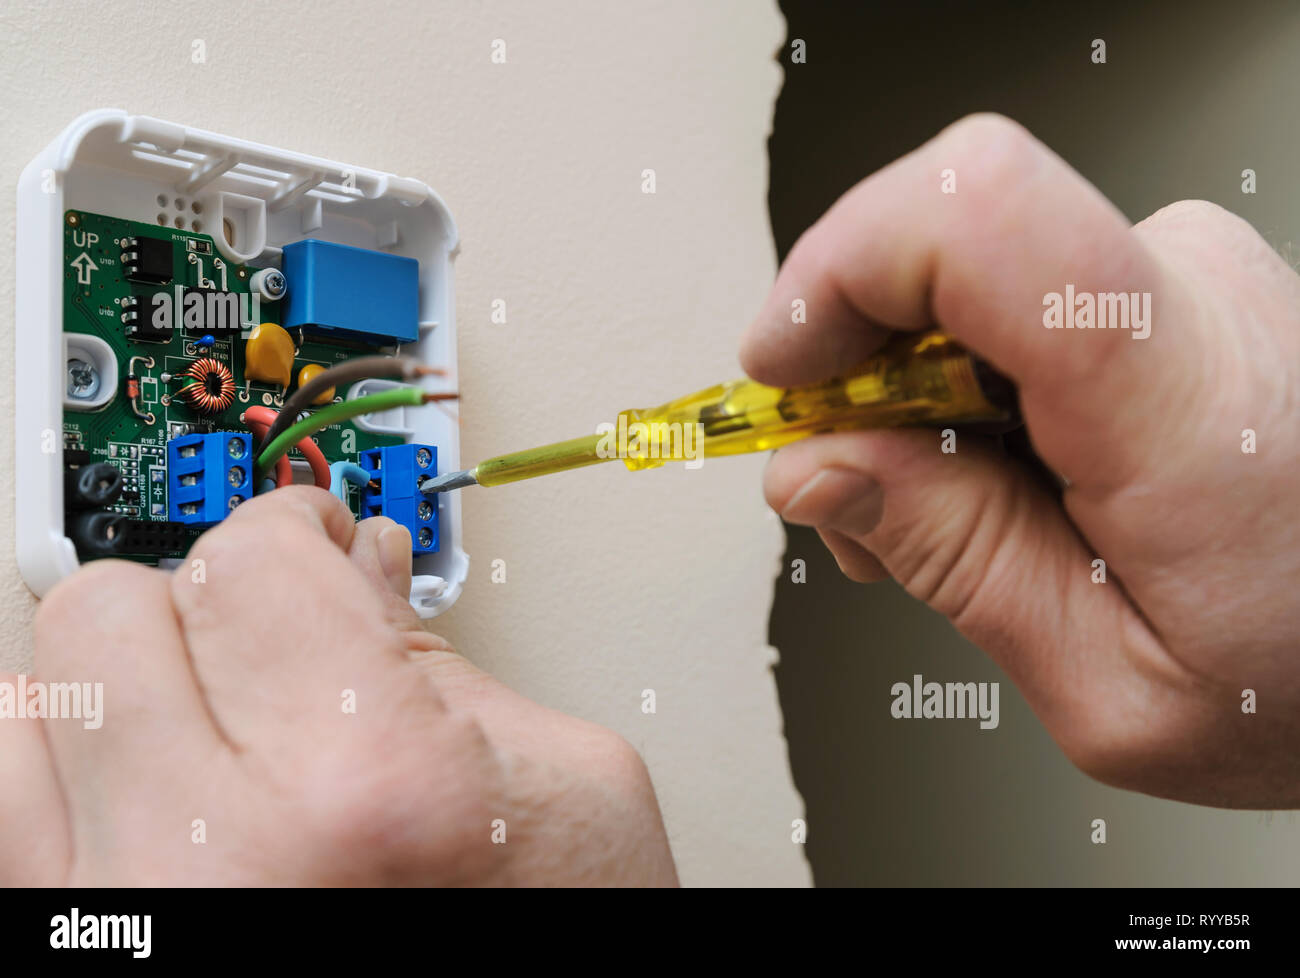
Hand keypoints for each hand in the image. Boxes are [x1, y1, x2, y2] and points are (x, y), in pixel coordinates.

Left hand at [1, 487, 676, 885]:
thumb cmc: (559, 937)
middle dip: (210, 604)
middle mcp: (216, 865)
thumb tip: (351, 561)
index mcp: (364, 788)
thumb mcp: (567, 782)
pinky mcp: (79, 957)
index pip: (249, 562)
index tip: (314, 545)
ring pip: (29, 700)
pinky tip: (157, 782)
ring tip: (216, 721)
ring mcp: (126, 925)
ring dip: (126, 685)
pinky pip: (9, 805)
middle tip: (282, 644)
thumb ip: (439, 652)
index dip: (294, 530)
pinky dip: (70, 767)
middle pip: (113, 614)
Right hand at [740, 114, 1299, 807]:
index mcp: (1182, 400)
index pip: (977, 216)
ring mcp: (1193, 272)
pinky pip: (1021, 292)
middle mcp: (1196, 293)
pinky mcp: (1179, 279)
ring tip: (944, 504)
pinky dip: (971, 377)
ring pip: (970, 277)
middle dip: (856, 367)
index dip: (837, 270)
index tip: (784, 368)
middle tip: (855, 487)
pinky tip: (998, 466)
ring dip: (912, 386)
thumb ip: (953, 563)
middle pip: (944, 246)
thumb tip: (818, 470)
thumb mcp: (1115, 687)